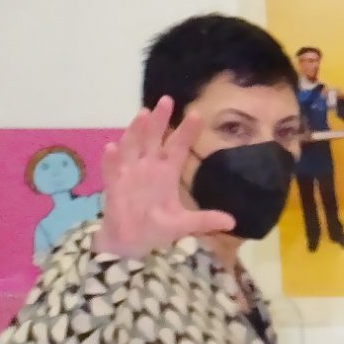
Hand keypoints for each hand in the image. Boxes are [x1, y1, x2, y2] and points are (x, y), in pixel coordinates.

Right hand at [94, 98, 233, 259]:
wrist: (131, 242)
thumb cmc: (156, 228)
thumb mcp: (183, 224)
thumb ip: (205, 220)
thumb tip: (232, 221)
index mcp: (166, 172)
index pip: (178, 147)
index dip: (186, 132)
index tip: (197, 115)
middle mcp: (147, 167)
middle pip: (154, 139)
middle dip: (159, 120)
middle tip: (167, 100)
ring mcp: (129, 174)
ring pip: (132, 146)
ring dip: (136, 131)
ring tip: (143, 113)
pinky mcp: (115, 186)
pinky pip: (112, 171)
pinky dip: (111, 160)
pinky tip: (111, 147)